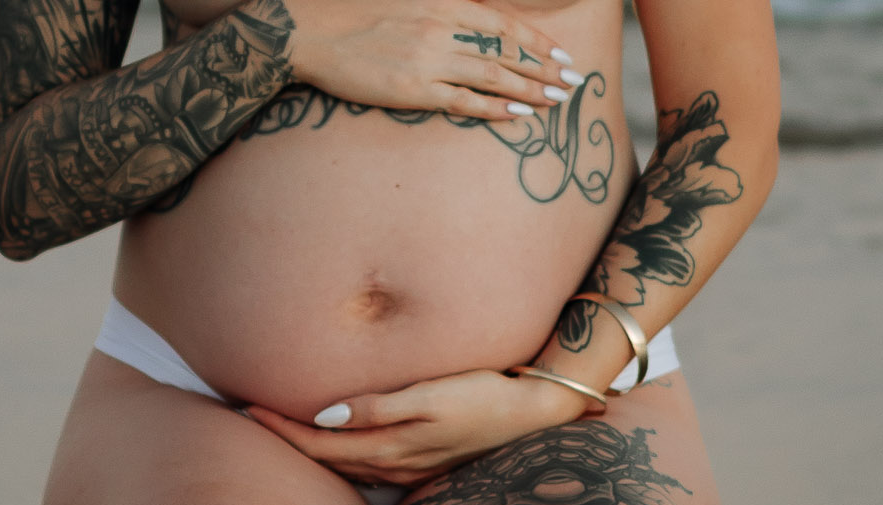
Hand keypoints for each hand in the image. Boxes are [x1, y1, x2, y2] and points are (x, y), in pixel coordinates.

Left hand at [246, 365, 595, 485]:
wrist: (535, 419)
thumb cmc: (485, 397)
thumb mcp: (433, 396)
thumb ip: (377, 407)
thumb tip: (324, 417)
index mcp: (388, 448)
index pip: (317, 443)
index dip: (279, 429)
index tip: (245, 409)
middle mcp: (391, 466)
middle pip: (322, 459)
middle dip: (283, 442)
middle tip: (244, 420)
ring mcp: (405, 471)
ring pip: (341, 467)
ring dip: (308, 452)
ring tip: (276, 433)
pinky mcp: (418, 467)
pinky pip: (362, 467)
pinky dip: (336, 456)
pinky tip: (327, 447)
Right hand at [283, 0, 585, 122]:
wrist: (310, 30)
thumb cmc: (352, 15)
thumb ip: (438, 12)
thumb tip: (465, 27)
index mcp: (442, 1)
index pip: (501, 23)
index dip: (534, 40)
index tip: (558, 54)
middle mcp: (442, 26)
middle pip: (505, 50)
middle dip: (543, 67)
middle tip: (572, 83)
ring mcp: (429, 59)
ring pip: (493, 75)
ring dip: (529, 89)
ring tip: (556, 101)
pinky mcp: (414, 89)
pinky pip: (465, 101)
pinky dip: (495, 108)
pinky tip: (518, 115)